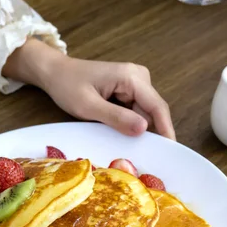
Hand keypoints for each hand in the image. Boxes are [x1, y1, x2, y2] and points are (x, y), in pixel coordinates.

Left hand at [3, 39, 174, 139]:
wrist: (55, 72)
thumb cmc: (67, 86)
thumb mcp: (88, 106)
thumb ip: (116, 117)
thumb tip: (144, 129)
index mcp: (131, 76)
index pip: (156, 106)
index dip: (165, 129)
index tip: (171, 149)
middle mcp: (138, 76)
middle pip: (151, 110)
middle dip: (146, 130)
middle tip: (139, 154)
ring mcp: (134, 81)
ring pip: (143, 112)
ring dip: (134, 127)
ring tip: (120, 140)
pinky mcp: (127, 89)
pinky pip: (134, 110)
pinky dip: (128, 122)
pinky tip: (117, 130)